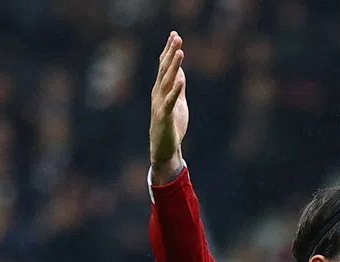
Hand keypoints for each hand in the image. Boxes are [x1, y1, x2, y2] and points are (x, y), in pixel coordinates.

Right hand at [150, 31, 188, 182]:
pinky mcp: (164, 116)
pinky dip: (176, 90)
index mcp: (161, 90)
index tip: (174, 35)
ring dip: (173, 66)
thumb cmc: (171, 126)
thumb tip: (181, 73)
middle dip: (171, 53)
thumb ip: (178, 88)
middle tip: (177, 37)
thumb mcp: (178, 103)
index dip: (169, 51)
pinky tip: (181, 79)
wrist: (164, 149)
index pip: (164, 66)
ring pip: (166, 82)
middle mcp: (158, 94)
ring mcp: (160, 104)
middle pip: (165, 69)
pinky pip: (170, 101)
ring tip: (179, 52)